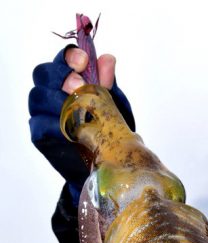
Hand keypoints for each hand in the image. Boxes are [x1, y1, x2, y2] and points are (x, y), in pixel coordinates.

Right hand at [29, 47, 134, 203]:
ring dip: (57, 99)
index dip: (69, 57)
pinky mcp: (40, 134)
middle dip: (61, 76)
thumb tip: (108, 59)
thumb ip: (107, 83)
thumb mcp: (111, 104)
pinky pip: (40, 124)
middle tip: (79, 86)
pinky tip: (70, 127)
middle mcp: (49, 92)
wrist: (102, 163)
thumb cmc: (105, 129)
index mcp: (66, 79)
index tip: (83, 61)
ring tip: (77, 108)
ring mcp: (42, 113)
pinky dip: (54, 124)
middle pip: (43, 74)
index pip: (61, 59)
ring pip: (38, 97)